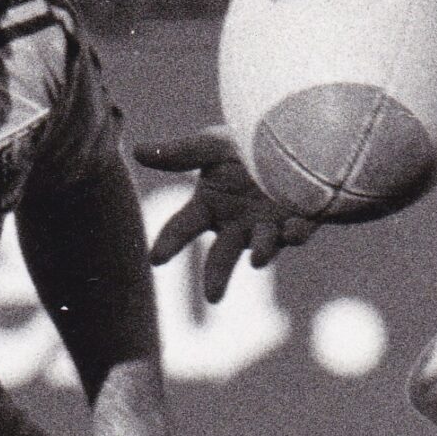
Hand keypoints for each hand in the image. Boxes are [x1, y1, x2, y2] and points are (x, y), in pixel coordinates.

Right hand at [135, 127, 314, 303]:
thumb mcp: (213, 145)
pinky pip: (297, 232)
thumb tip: (136, 151)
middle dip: (217, 276)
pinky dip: (296, 232)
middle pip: (221, 255)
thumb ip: (180, 154)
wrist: (293, 139)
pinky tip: (293, 229)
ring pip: (262, 247)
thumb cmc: (245, 144)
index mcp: (209, 207)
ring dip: (261, 251)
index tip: (155, 259)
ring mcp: (268, 227)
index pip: (182, 229)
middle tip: (213, 296)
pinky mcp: (300, 222)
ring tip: (257, 259)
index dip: (169, 243)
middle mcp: (236, 225)